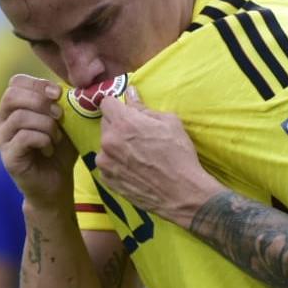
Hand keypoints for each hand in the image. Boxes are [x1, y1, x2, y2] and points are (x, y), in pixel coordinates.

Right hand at [0, 74, 76, 205]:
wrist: (57, 183)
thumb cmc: (59, 150)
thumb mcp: (63, 121)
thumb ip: (61, 103)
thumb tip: (66, 87)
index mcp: (12, 108)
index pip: (15, 82)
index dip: (38, 84)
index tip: (58, 94)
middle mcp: (1, 121)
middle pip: (12, 96)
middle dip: (41, 102)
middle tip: (59, 115)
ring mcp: (1, 139)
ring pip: (20, 117)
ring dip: (46, 125)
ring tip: (56, 138)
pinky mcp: (8, 157)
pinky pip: (24, 137)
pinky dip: (43, 140)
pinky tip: (49, 148)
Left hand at [97, 86, 223, 225]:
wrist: (182, 192)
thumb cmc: (179, 155)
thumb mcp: (169, 122)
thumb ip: (144, 107)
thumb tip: (131, 94)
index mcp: (123, 123)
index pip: (106, 102)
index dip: (117, 105)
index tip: (126, 111)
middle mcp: (108, 141)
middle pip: (105, 123)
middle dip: (118, 125)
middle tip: (138, 135)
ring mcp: (106, 163)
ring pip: (105, 145)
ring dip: (116, 146)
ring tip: (138, 155)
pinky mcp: (108, 180)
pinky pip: (108, 164)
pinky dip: (117, 164)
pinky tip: (135, 168)